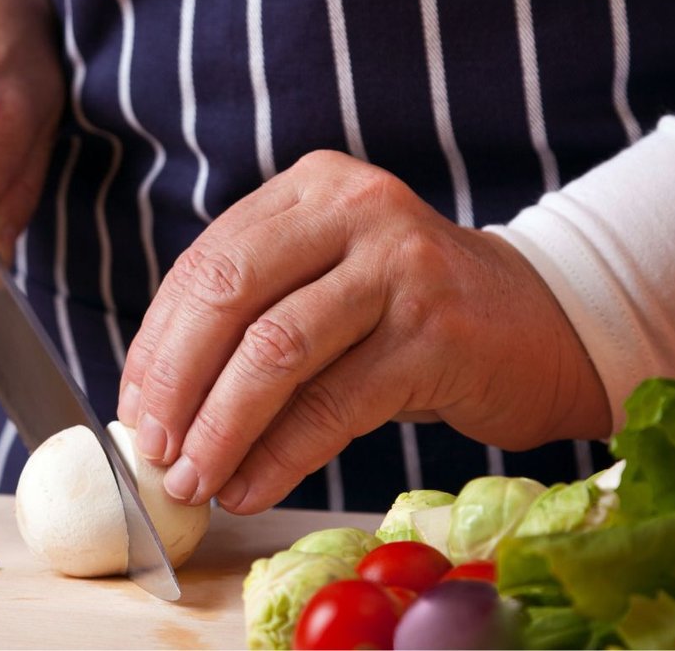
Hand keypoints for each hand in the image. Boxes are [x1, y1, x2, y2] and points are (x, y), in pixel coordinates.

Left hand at [116, 150, 610, 513]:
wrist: (541, 323)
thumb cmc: (409, 311)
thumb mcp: (329, 280)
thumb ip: (254, 311)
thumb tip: (155, 402)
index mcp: (312, 188)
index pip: (205, 264)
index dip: (157, 344)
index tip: (133, 409)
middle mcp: (355, 210)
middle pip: (228, 295)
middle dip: (177, 383)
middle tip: (153, 449)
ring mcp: (401, 268)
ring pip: (275, 352)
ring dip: (221, 429)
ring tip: (194, 480)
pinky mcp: (437, 335)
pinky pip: (332, 405)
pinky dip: (279, 456)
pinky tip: (251, 486)